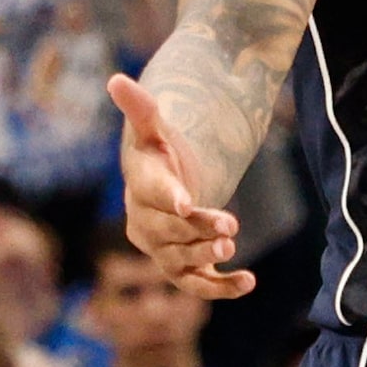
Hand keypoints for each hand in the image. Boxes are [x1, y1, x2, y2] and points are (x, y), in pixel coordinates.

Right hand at [106, 74, 248, 295]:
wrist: (163, 187)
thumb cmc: (159, 153)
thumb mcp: (154, 128)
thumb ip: (141, 107)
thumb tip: (117, 79)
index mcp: (141, 187)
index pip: (151, 193)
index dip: (169, 198)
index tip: (187, 202)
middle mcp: (146, 224)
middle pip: (169, 231)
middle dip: (196, 230)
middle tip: (229, 226)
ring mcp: (162, 250)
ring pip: (180, 260)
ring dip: (205, 257)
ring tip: (231, 248)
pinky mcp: (182, 269)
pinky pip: (197, 285)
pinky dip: (221, 288)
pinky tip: (249, 283)